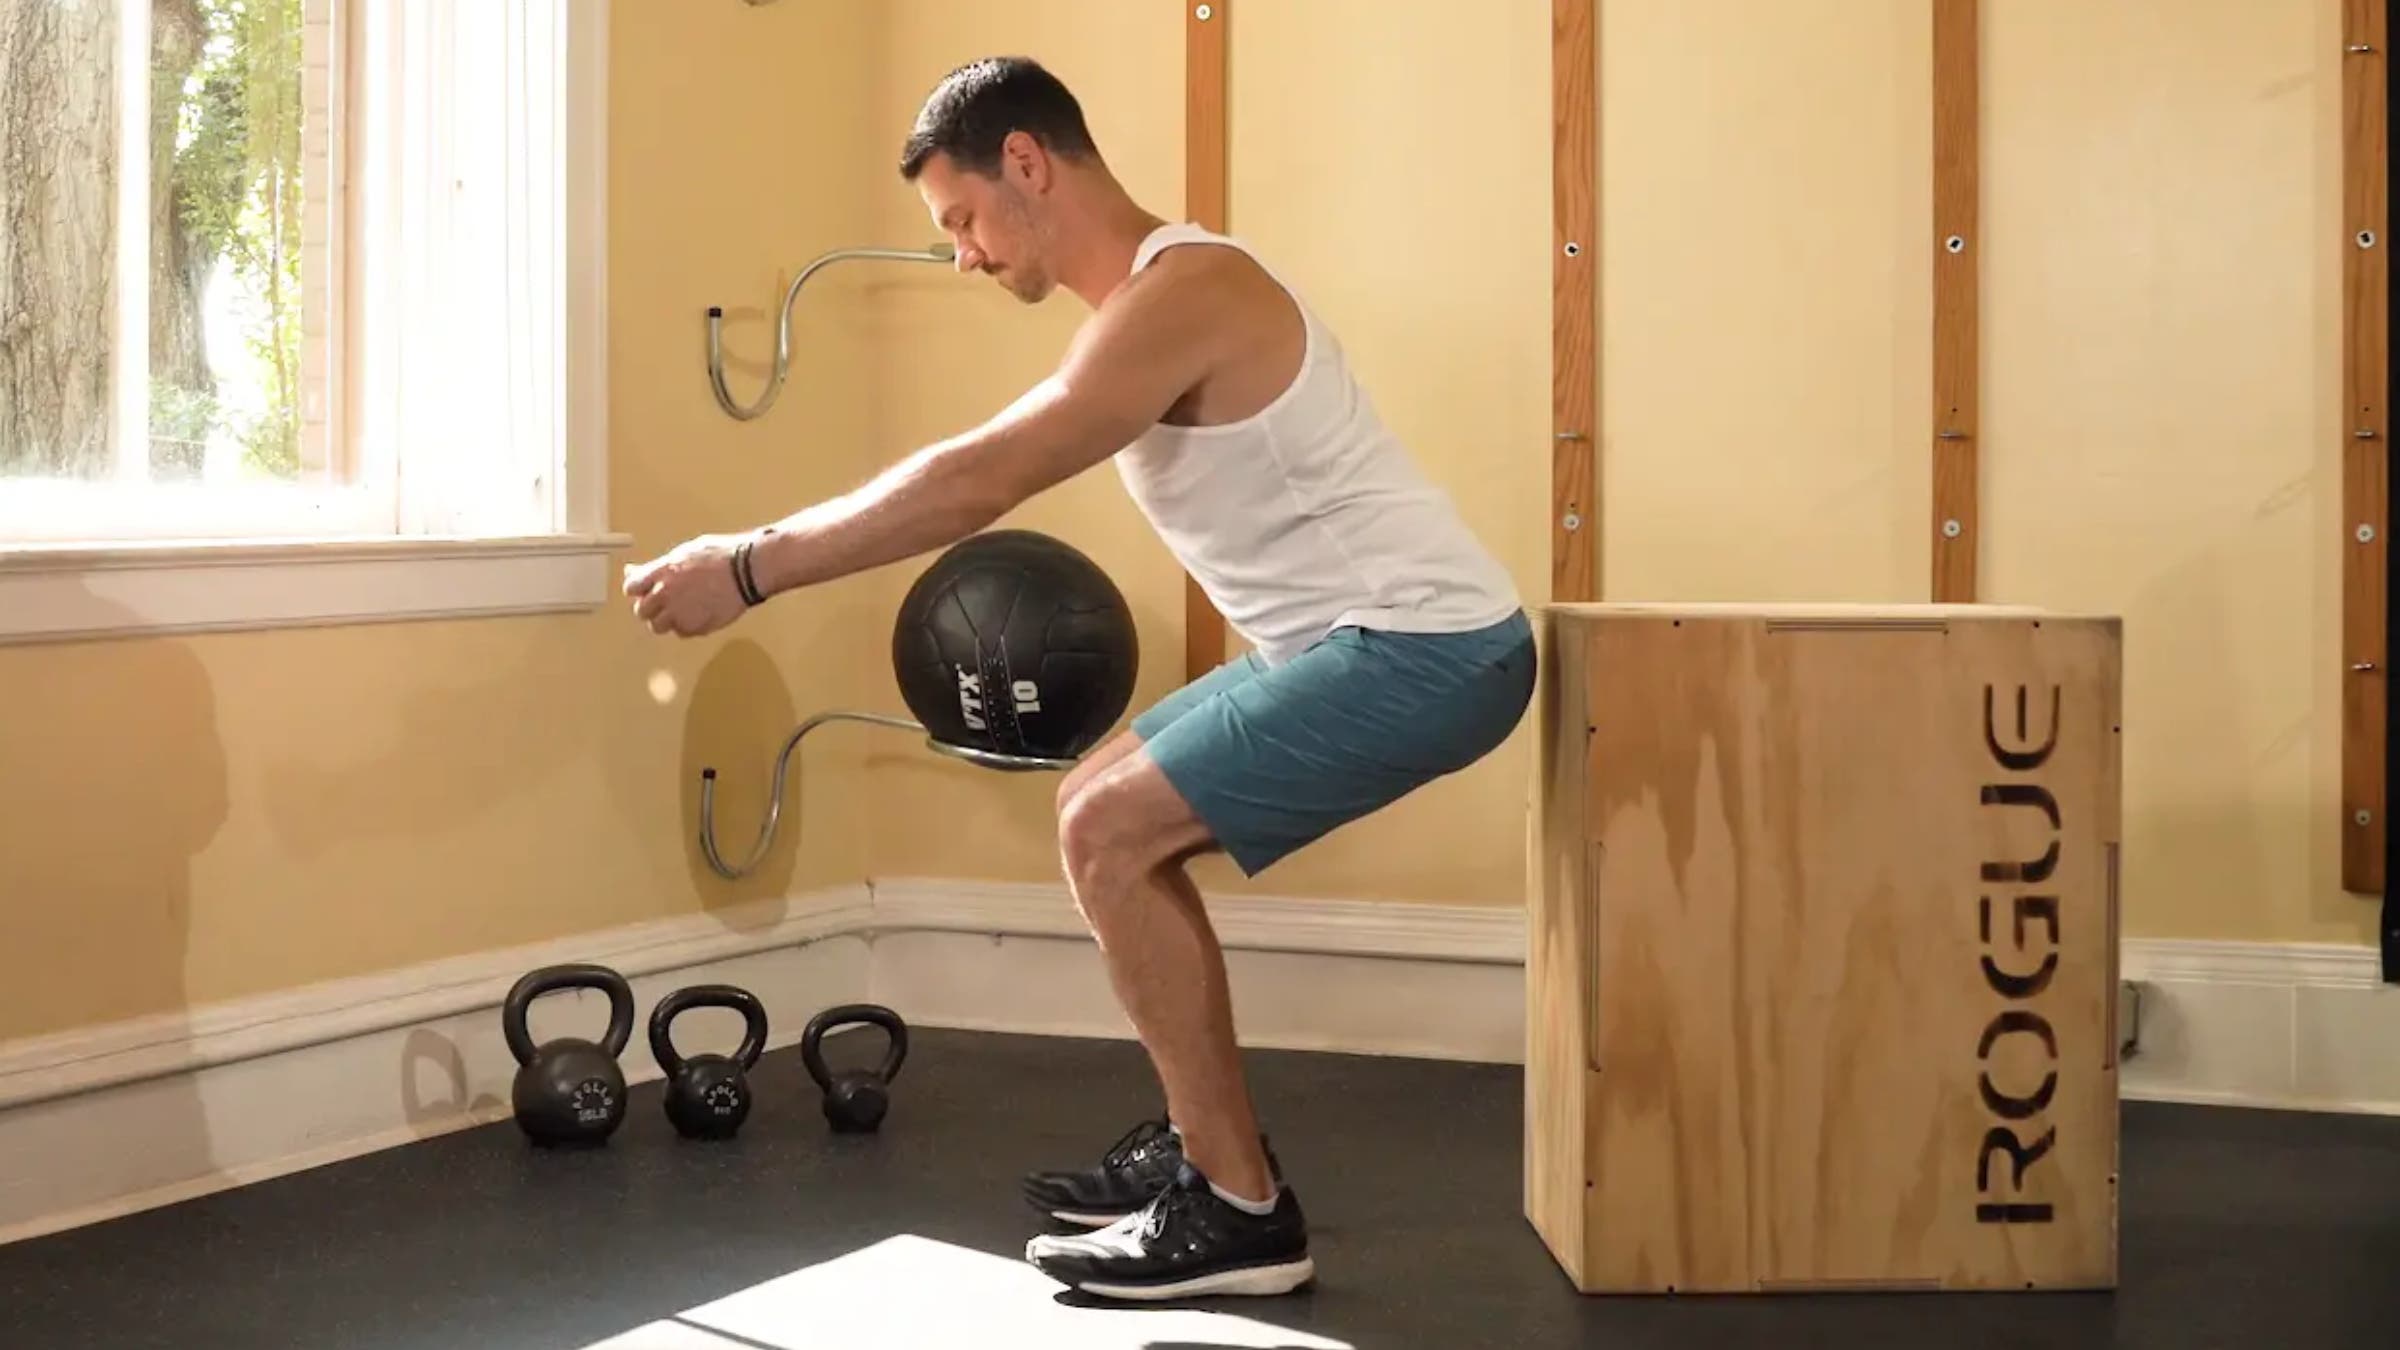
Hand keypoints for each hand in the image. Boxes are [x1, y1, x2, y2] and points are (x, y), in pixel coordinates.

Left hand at [622, 533, 753, 637]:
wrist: (747, 570)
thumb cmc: (722, 555)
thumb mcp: (684, 553)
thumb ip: (658, 566)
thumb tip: (634, 571)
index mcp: (661, 572)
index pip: (631, 587)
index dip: (638, 590)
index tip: (645, 591)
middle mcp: (666, 593)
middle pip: (641, 611)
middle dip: (651, 608)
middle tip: (664, 603)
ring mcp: (680, 612)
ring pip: (658, 626)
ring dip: (666, 621)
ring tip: (682, 610)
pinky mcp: (696, 626)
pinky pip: (682, 633)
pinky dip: (687, 627)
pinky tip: (698, 614)